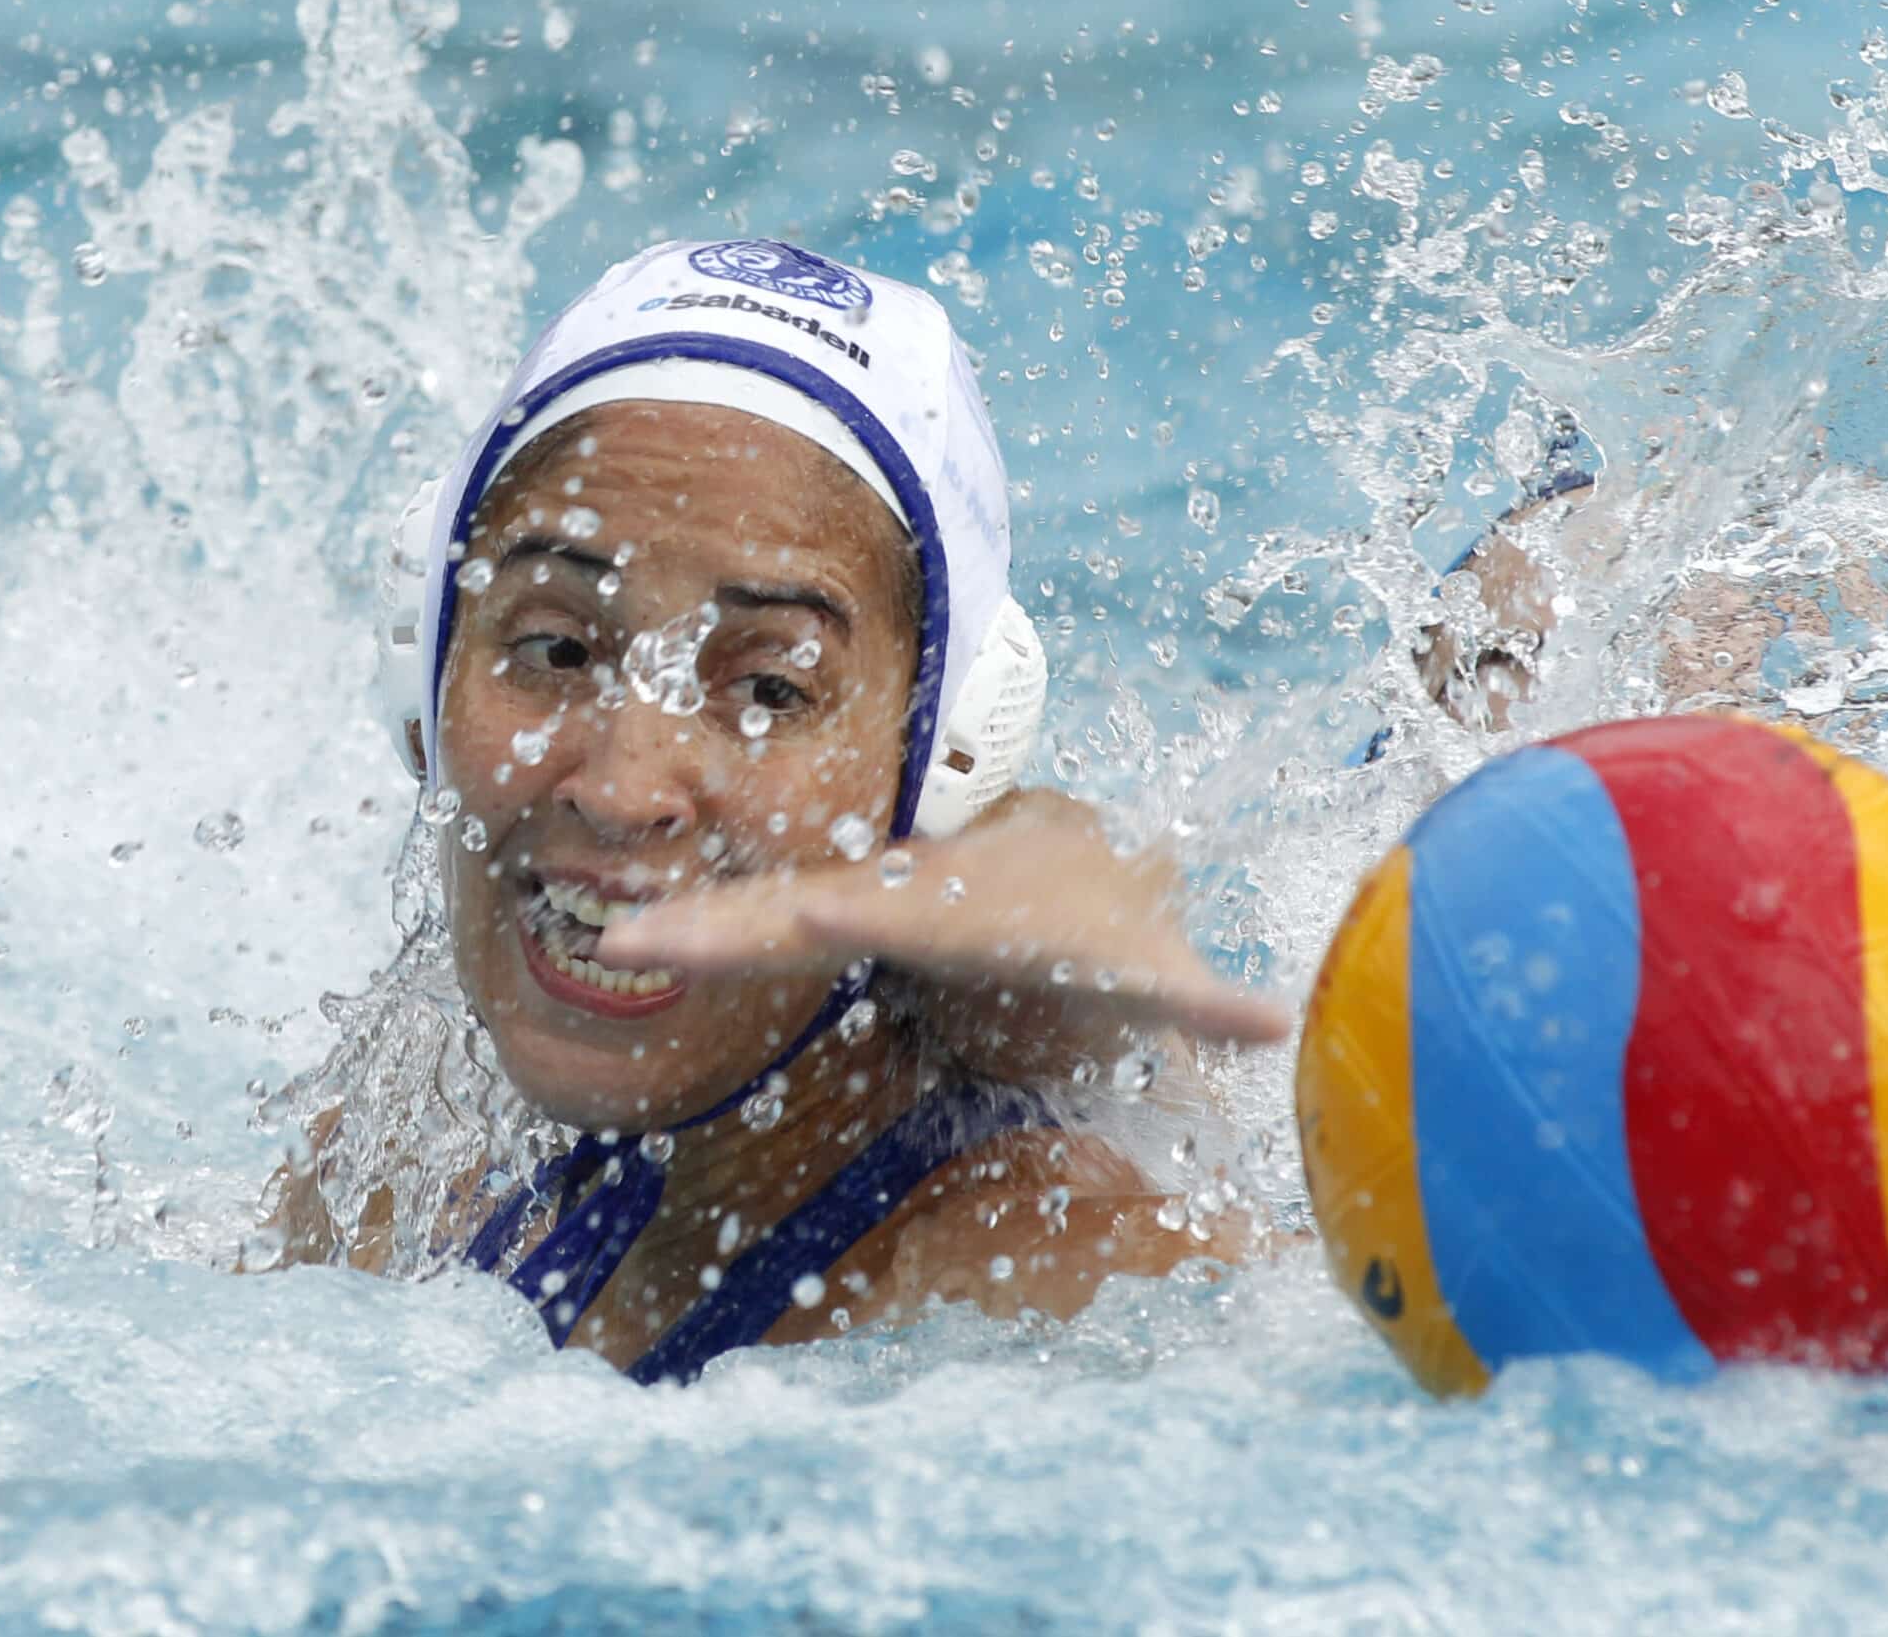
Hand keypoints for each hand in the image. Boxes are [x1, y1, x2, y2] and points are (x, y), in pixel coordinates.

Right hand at [594, 791, 1291, 1050]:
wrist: (1057, 867)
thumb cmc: (1101, 928)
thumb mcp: (1149, 967)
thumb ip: (1202, 997)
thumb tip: (1273, 1020)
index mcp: (971, 905)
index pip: (911, 911)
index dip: (866, 916)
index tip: (815, 920)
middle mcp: (903, 894)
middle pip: (812, 910)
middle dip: (737, 924)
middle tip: (643, 935)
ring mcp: (859, 906)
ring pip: (767, 919)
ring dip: (694, 930)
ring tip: (615, 938)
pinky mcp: (831, 929)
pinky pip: (757, 939)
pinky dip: (697, 939)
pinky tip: (620, 942)